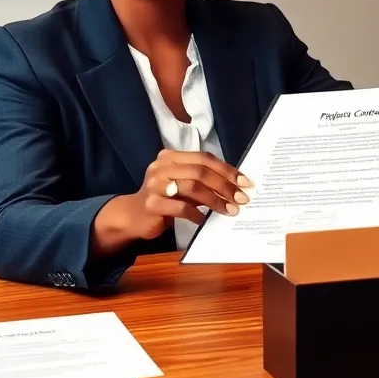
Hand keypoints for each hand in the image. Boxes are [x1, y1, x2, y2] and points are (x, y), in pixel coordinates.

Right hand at [127, 149, 251, 239]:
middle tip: (241, 198)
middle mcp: (160, 167)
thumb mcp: (182, 185)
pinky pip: (181, 208)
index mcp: (170, 157)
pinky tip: (204, 220)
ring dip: (215, 200)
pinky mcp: (151, 204)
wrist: (133, 216)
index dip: (226, 169)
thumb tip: (236, 185)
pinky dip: (197, 214)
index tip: (245, 182)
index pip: (203, 158)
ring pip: (192, 187)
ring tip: (229, 210)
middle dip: (224, 185)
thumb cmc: (164, 199)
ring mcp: (154, 185)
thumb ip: (202, 181)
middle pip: (200, 171)